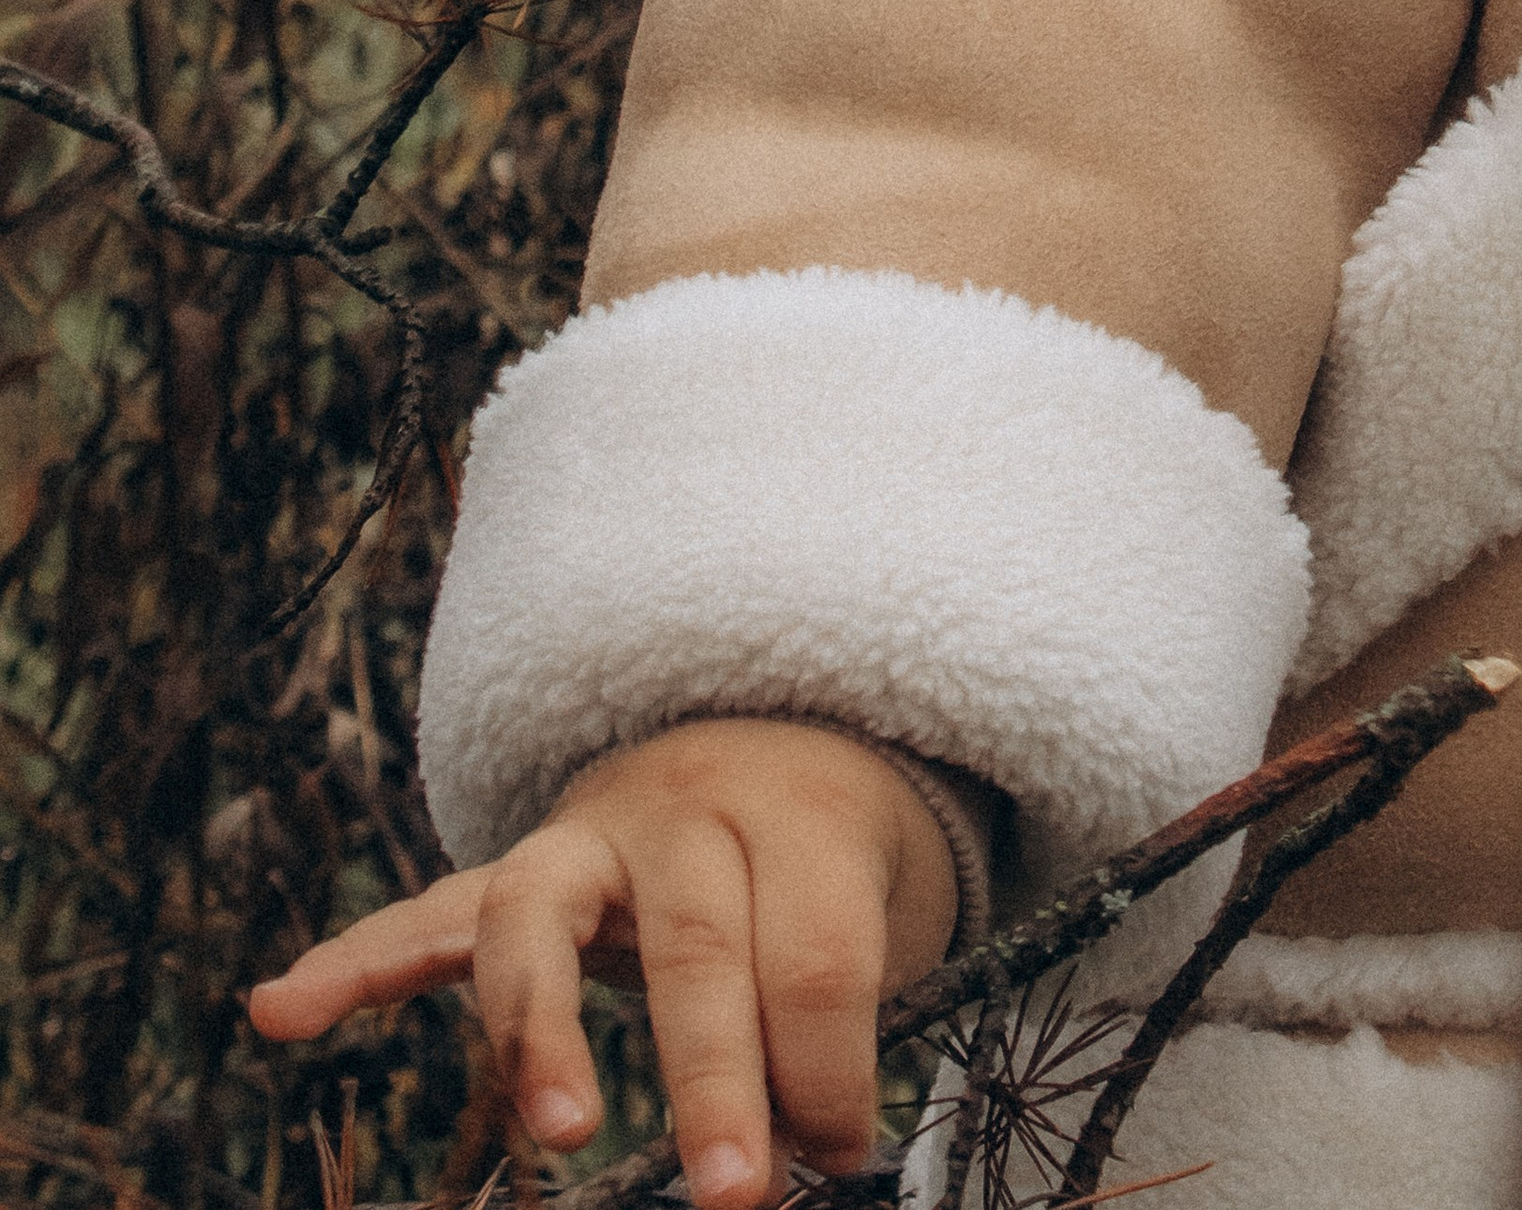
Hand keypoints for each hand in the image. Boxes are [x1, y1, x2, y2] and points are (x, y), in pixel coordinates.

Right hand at [247, 717, 959, 1203]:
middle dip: (716, 1081)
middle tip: (737, 1196)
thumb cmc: (828, 856)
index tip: (846, 1155)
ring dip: (542, 1030)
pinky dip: (355, 960)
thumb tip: (828, 1162)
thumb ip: (832, 1025)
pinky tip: (281, 1010)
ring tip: (561, 1131)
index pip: (818, 949)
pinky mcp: (520, 872)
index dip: (833, 1066)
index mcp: (798, 815)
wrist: (777, 730)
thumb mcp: (870, 908)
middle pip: (696, 945)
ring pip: (542, 916)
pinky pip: (430, 916)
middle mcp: (685, 813)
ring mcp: (588, 837)